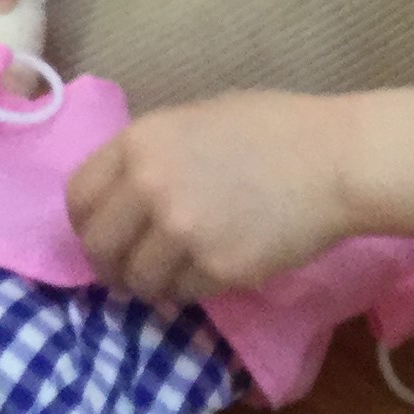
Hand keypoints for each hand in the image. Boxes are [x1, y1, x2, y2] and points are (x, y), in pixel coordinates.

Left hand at [67, 88, 413, 303]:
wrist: (336, 160)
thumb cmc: (274, 128)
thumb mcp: (197, 119)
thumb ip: (152, 155)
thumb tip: (122, 196)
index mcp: (141, 142)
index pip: (77, 198)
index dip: (85, 223)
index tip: (102, 233)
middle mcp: (150, 187)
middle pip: (98, 248)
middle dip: (110, 264)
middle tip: (129, 269)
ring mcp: (182, 232)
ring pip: (138, 281)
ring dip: (151, 283)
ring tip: (176, 272)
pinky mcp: (215, 269)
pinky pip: (181, 294)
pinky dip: (189, 290)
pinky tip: (213, 269)